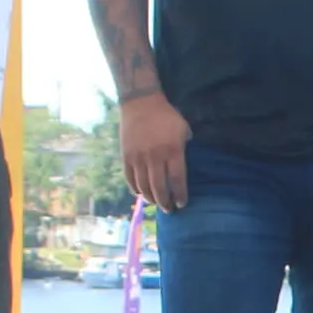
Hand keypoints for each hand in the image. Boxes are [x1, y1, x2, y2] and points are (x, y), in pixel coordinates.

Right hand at [117, 90, 190, 212]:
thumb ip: (185, 149)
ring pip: (144, 186)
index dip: (179, 195)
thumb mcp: (183, 130)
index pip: (177, 180)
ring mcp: (139, 157)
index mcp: (172, 150)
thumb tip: (186, 167)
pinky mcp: (126, 156)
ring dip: (150, 198)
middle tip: (169, 210)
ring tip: (156, 203)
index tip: (182, 204)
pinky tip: (142, 193)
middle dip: (165, 202)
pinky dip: (136, 189)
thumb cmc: (166, 116)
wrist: (141, 103)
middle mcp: (155, 156)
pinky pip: (130, 179)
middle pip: (159, 188)